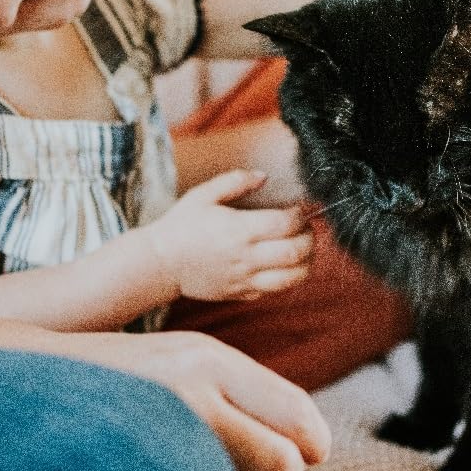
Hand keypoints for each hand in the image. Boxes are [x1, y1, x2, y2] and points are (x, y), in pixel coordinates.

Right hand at [59, 328, 331, 470]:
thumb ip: (242, 389)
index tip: (316, 452)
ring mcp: (162, 434)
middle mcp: (189, 393)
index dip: (314, 440)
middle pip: (285, 464)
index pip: (294, 408)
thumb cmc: (125, 377)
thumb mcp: (185, 360)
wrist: (31, 386)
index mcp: (207, 357)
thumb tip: (309, 441)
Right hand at [145, 169, 313, 300]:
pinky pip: (274, 290)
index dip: (301, 216)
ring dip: (306, 263)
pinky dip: (287, 278)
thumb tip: (262, 176)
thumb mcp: (203, 195)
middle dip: (310, 239)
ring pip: (292, 278)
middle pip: (296, 252)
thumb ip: (235, 181)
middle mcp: (246, 257)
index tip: (299, 209)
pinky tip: (282, 264)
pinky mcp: (240, 294)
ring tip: (302, 250)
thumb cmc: (181, 226)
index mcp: (239, 229)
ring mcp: (244, 279)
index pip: (286, 224)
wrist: (160, 263)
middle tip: (306, 229)